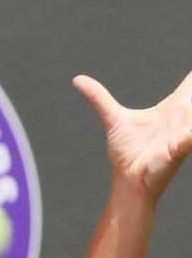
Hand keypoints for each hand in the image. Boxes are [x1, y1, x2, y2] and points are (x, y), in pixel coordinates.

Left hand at [73, 72, 191, 201]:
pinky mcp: (178, 149)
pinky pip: (190, 139)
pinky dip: (191, 135)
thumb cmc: (127, 151)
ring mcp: (182, 133)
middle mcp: (182, 118)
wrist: (128, 178)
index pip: (191, 82)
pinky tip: (189, 133)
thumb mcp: (113, 118)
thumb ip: (98, 97)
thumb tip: (77, 79)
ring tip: (187, 106)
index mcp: (172, 107)